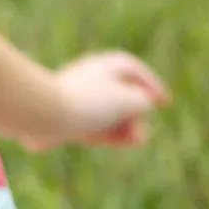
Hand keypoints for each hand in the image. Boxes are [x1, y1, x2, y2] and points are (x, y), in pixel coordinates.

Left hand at [54, 52, 168, 145]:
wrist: (43, 115)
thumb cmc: (90, 103)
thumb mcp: (130, 100)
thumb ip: (142, 101)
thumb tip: (137, 107)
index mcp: (102, 65)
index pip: (130, 68)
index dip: (150, 84)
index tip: (164, 102)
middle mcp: (88, 78)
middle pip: (121, 94)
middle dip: (137, 114)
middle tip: (142, 132)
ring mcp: (75, 98)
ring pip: (107, 113)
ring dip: (125, 127)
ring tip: (135, 140)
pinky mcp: (63, 118)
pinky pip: (91, 125)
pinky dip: (106, 134)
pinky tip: (119, 143)